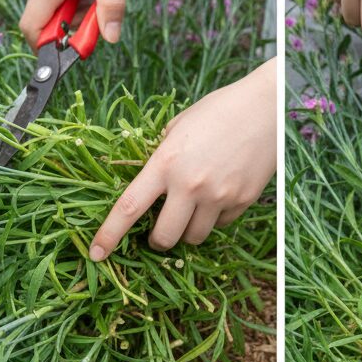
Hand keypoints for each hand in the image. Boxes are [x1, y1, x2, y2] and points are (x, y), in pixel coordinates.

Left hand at [89, 59, 275, 256]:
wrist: (265, 107)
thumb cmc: (218, 110)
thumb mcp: (178, 127)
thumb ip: (162, 156)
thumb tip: (152, 181)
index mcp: (166, 163)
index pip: (129, 207)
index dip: (109, 235)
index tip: (96, 254)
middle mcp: (190, 185)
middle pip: (164, 237)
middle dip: (157, 241)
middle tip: (157, 234)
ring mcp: (219, 196)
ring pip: (194, 237)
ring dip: (187, 231)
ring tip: (192, 210)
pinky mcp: (242, 201)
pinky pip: (221, 225)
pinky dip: (214, 219)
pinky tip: (219, 195)